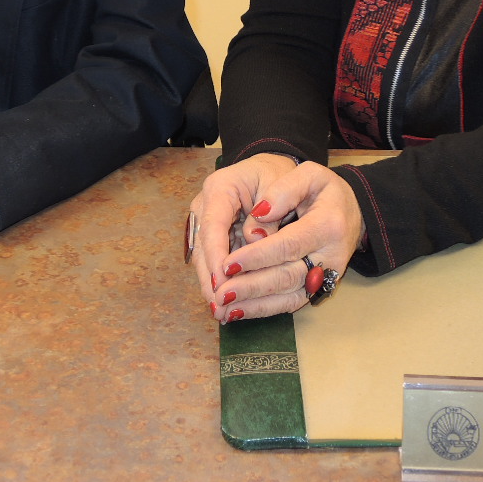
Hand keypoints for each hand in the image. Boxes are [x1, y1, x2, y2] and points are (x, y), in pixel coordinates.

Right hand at [188, 153, 299, 309]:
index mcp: (220, 187)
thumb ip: (270, 210)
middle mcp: (207, 205)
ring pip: (205, 258)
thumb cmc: (277, 174)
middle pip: (203, 246)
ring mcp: (207, 222)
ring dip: (212, 285)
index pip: (213, 224)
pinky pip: (215, 261)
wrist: (271, 169)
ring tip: (220, 312)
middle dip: (210, 278)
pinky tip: (227, 304)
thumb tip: (257, 239)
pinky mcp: (215, 237)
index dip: (216, 254)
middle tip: (219, 306)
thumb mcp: (279, 183)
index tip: (223, 280)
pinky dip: (220, 282)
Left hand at [190, 156, 364, 320]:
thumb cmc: (325, 190)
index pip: (287, 244)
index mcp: (328, 225)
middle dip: (251, 286)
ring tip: (223, 308)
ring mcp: (326, 276)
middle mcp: (330, 256)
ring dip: (254, 305)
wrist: (352, 210)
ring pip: (289, 297)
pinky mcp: (318, 288)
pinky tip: (239, 311)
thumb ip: (284, 189)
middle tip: (220, 292)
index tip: (227, 263)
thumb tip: (260, 212)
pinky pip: (291, 303)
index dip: (256, 256)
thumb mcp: (309, 174)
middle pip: (287, 277)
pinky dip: (264, 309)